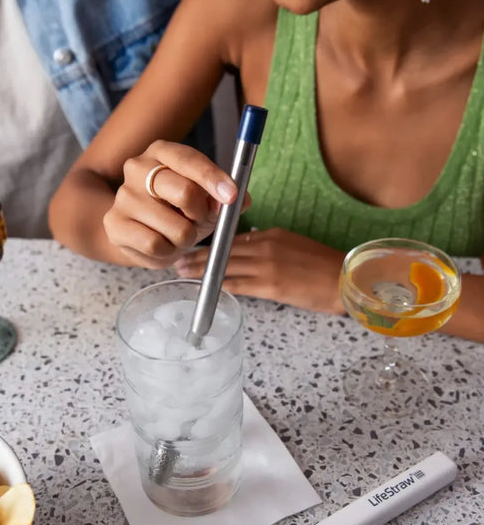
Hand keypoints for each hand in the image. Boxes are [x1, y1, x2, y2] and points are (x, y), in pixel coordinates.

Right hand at [103, 140, 246, 267]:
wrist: (140, 230)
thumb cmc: (178, 210)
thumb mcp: (206, 197)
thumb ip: (226, 196)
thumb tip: (239, 199)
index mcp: (162, 152)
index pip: (190, 161)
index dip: (214, 179)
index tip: (231, 196)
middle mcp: (138, 168)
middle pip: (185, 192)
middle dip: (202, 214)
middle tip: (198, 220)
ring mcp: (123, 196)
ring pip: (176, 228)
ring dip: (186, 238)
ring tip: (177, 233)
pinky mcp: (115, 225)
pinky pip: (156, 246)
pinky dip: (168, 252)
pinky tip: (163, 244)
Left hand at [174, 227, 346, 313]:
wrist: (344, 279)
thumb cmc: (323, 265)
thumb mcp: (294, 244)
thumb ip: (269, 246)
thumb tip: (249, 251)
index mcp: (271, 235)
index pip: (234, 239)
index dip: (213, 246)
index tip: (197, 250)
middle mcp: (264, 246)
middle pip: (224, 251)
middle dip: (199, 258)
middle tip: (179, 262)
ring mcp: (265, 265)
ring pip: (225, 267)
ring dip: (202, 272)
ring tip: (184, 274)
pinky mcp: (269, 285)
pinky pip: (237, 284)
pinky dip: (219, 286)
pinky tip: (206, 289)